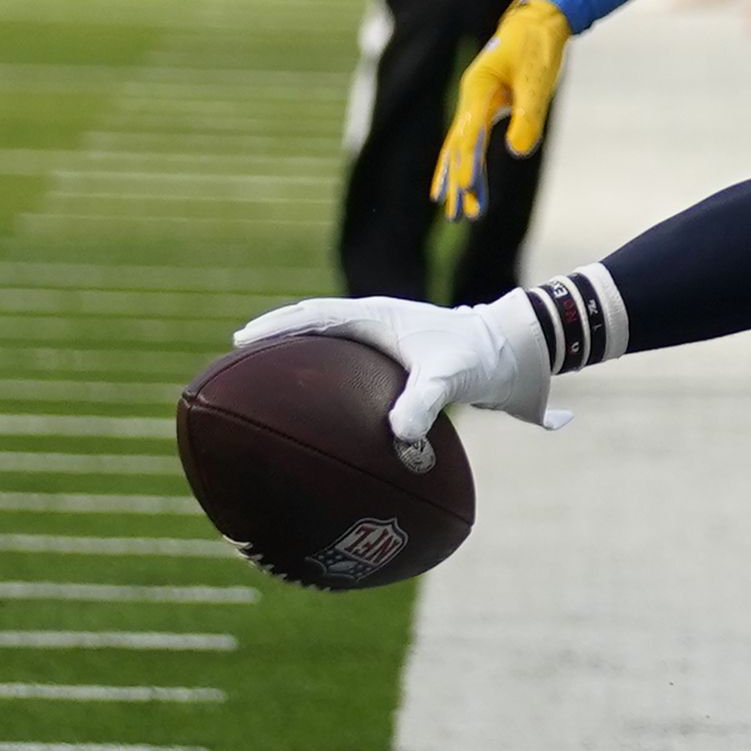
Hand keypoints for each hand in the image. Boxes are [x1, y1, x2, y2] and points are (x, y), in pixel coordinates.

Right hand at [233, 291, 560, 443]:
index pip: (315, 315)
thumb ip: (423, 403)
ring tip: (262, 376)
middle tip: (237, 356)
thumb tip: (398, 435)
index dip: (277, 327)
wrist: (513, 353)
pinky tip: (313, 401)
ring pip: (327, 339)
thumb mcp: (449, 379)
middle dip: (275, 336)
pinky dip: (323, 374)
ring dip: (296, 352)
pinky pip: (346, 362)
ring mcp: (383, 339)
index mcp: (378, 315)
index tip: (242, 341)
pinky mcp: (393, 359)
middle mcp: (376, 322)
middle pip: (312, 322)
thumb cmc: (481, 357)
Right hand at [430, 0, 570, 219]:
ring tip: (460, 213)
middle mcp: (471, 98)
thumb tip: (519, 153)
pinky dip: (471, 164)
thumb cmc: (538, 47)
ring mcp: (477, 103)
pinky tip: (469, 186)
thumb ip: (529, 115)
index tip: (465, 189)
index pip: (469, 133)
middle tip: (457, 215)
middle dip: (458, 181)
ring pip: (463, 147)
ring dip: (462, 179)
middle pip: (459, 146)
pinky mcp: (488, 108)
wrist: (538, 22)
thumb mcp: (538, 80)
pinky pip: (474, 141)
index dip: (467, 163)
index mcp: (479, 88)